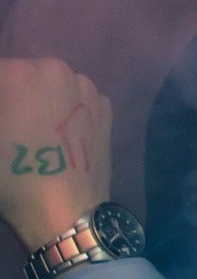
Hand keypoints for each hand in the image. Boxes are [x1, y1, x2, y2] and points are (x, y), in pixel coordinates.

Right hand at [0, 60, 110, 250]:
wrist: (64, 209)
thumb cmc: (10, 175)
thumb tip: (5, 112)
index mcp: (19, 73)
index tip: (2, 121)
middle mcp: (56, 69)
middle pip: (22, 73)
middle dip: (9, 93)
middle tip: (9, 124)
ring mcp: (87, 87)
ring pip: (52, 84)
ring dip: (39, 98)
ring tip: (31, 131)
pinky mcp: (105, 106)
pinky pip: (76, 99)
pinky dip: (65, 109)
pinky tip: (57, 136)